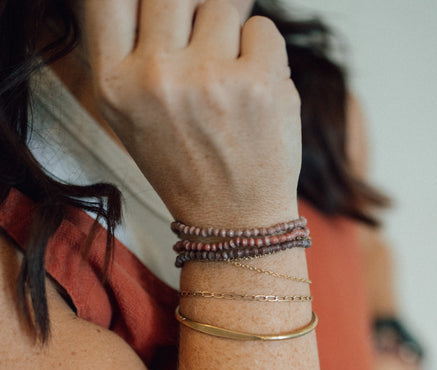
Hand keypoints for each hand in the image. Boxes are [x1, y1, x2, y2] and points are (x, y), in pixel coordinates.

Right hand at [83, 0, 301, 224]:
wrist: (235, 223)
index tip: (161, 20)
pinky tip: (253, 93)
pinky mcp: (258, 82)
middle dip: (191, 18)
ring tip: (228, 88)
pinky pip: (263, 28)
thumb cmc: (188, 167)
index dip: (142, 3)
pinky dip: (264, 54)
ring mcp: (208, 77)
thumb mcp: (133, 116)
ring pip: (220, 6)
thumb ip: (134, 52)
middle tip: (204, 59)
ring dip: (230, 39)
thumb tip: (168, 1)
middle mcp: (154, 77)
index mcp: (114, 85)